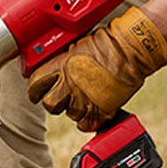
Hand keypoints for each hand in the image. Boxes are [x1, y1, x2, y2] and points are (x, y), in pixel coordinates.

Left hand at [26, 7, 166, 131]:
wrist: (132, 51)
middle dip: (54, 102)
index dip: (35, 90)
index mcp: (61, 66)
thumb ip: (63, 59)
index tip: (37, 92)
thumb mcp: (78, 45)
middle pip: (50, 105)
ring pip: (70, 115)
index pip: (35, 84)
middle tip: (62, 96)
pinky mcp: (101, 111)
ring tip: (86, 96)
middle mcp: (70, 85)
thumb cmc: (108, 42)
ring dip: (75, 108)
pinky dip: (89, 119)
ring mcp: (85, 100)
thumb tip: (55, 66)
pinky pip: (86, 124)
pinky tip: (94, 108)